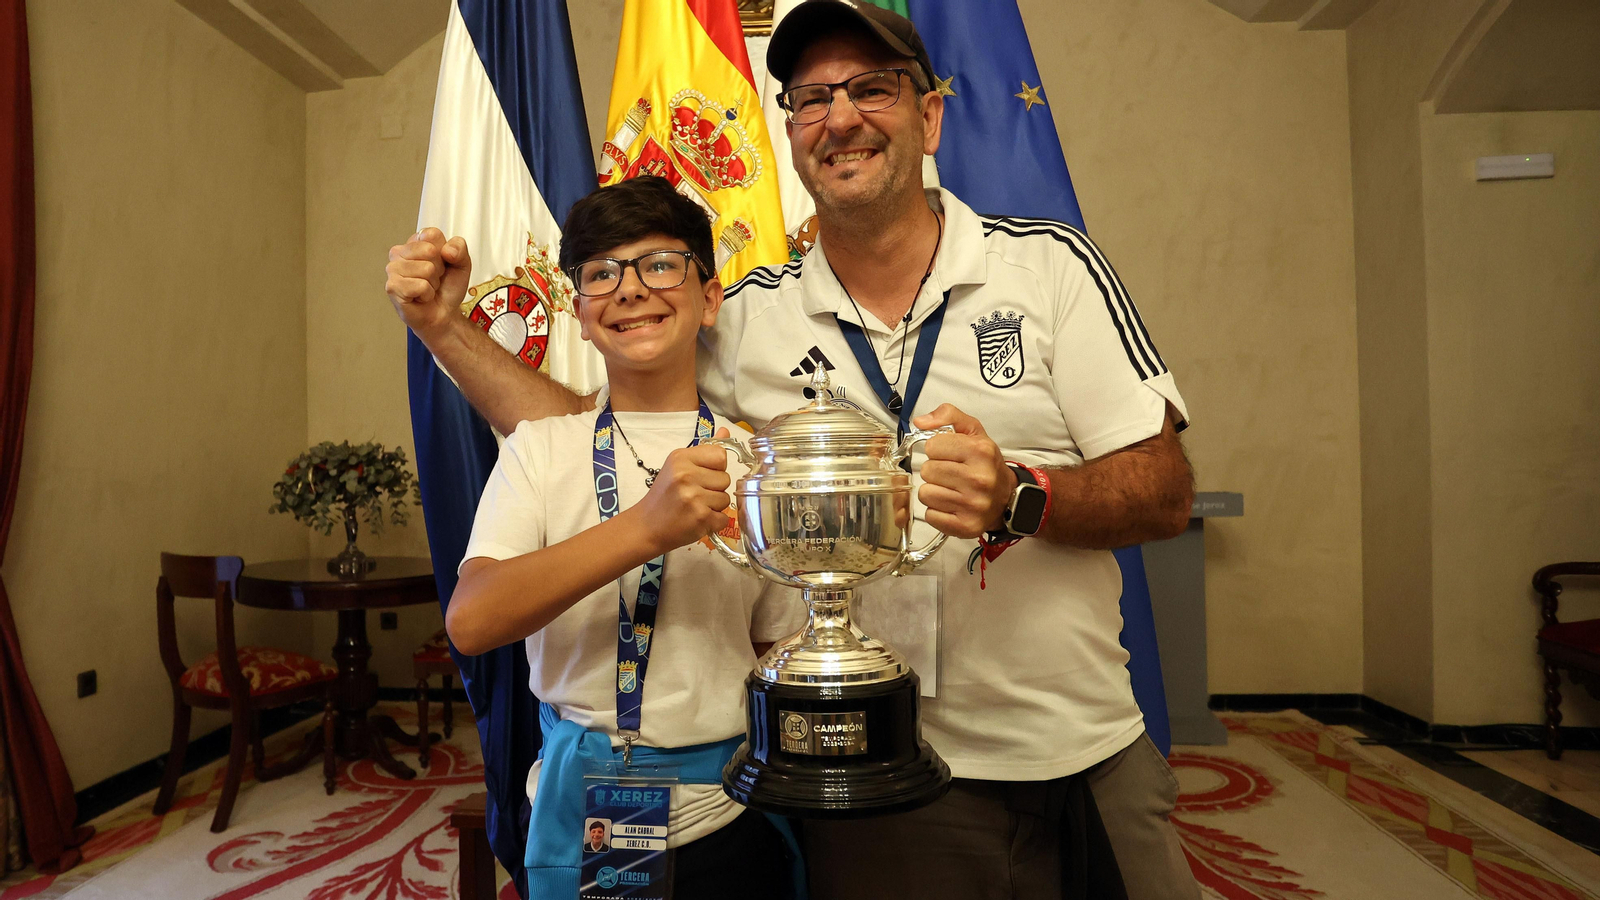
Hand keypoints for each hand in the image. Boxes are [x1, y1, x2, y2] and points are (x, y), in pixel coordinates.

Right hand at [384, 227, 471, 337]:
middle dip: (439, 269)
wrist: (443, 314)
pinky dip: (427, 294)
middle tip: (434, 279)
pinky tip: (421, 297)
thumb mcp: (462, 263)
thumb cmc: (447, 288)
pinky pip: (420, 285)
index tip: (442, 264)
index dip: (445, 252)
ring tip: (427, 288)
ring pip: (426, 269)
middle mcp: (400, 252)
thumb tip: (447, 250)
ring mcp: (393, 269)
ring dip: (432, 283)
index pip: (432, 234)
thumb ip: (459, 248)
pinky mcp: (392, 287)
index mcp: (414, 242)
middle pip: (429, 250)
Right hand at [632, 427, 734, 552]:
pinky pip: (724, 518)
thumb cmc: (664, 496)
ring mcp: (693, 497)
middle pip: (725, 478)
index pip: (720, 455)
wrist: (646, 526)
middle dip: (715, 489)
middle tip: (694, 495)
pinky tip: (697, 519)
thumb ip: (704, 450)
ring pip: (726, 498)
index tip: (701, 476)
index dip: (715, 468)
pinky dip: (714, 522)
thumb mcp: (678, 466)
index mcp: (681, 457)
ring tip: (695, 507)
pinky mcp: (700, 517)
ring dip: (714, 506)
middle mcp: (686, 474)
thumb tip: (726, 430)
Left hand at [911, 405, 1015, 538]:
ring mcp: (973, 505)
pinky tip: (952, 504)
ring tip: (951, 489)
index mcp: (981, 451)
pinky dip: (937, 511)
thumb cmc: (986, 464)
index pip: (932, 445)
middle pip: (927, 470)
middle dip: (936, 470)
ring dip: (935, 491)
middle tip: (951, 473)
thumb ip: (948, 416)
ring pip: (926, 494)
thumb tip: (920, 422)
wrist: (1007, 497)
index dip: (938, 449)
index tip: (950, 454)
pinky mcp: (966, 526)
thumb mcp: (974, 432)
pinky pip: (931, 515)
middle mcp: (979, 479)